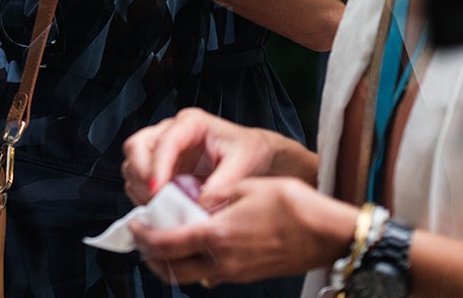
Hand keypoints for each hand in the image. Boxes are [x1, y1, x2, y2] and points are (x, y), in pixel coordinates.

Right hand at [122, 108, 284, 209]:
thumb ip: (224, 181)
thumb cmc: (250, 151)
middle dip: (142, 176)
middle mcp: (171, 132)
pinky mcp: (161, 167)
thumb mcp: (244, 162)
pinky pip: (140, 180)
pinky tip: (164, 208)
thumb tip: (200, 202)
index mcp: (191, 124)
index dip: (157, 167)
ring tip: (162, 208)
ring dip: (141, 188)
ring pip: (133, 164)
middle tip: (156, 200)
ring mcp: (162, 149)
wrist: (255, 154)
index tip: (158, 191)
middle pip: (136, 147)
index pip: (164, 142)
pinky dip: (145, 196)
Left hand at [130, 177, 355, 287]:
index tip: (135, 224)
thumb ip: (212, 197)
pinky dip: (194, 263)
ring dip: (171, 263)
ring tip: (165, 241)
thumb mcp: (245, 187)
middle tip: (144, 237)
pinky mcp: (247, 275)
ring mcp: (236, 272)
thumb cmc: (293, 205)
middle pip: (171, 270)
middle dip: (151, 256)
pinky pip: (210, 274)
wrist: (327, 233)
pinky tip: (196, 244)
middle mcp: (223, 260)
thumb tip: (189, 202)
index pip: (166, 243)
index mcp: (217, 235)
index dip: (144, 236)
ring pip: (190, 276)